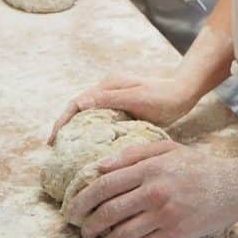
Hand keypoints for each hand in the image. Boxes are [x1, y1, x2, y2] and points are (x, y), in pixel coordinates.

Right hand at [48, 73, 196, 144]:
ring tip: (66, 152)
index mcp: (108, 85)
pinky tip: (88, 149)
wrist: (184, 94)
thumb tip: (79, 103)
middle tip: (54, 149)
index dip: (62, 121)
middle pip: (79, 109)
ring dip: (76, 131)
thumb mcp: (136, 98)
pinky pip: (100, 121)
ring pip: (88, 116)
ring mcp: (115, 99)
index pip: (77, 103)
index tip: (53, 140)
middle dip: (65, 127)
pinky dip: (90, 133)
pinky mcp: (122, 109)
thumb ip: (109, 100)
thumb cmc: (163, 97)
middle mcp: (108, 90)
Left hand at [66, 141, 237, 237]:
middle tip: (83, 229)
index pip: (105, 184)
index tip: (73, 208)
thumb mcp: (167, 149)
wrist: (234, 186)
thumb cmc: (198, 165)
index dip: (83, 199)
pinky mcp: (174, 234)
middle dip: (88, 224)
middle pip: (108, 212)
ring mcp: (164, 214)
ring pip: (121, 234)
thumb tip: (100, 166)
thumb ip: (133, 154)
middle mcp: (154, 190)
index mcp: (150, 167)